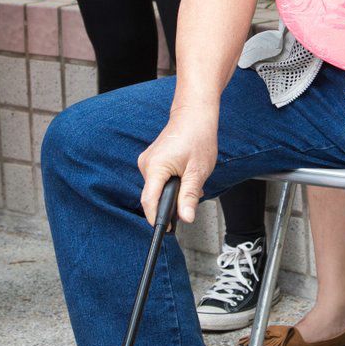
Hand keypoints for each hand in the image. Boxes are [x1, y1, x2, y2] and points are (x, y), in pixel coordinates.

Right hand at [138, 104, 218, 225]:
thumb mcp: (197, 171)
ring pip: (157, 188)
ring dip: (174, 191)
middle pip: (153, 196)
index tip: (164, 230)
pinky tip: (185, 175)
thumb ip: (189, 196)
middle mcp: (146, 164)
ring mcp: (147, 161)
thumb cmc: (197, 137)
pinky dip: (172, 182)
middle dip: (171, 203)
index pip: (149, 201)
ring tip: (192, 180)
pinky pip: (159, 179)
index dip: (156, 218)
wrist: (194, 115)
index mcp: (156, 167)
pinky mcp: (152, 160)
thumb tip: (186, 218)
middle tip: (191, 198)